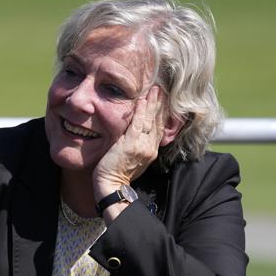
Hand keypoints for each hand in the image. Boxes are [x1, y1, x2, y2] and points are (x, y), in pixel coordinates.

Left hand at [92, 85, 165, 202]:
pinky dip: (141, 111)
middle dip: (160, 105)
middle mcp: (150, 147)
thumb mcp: (134, 161)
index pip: (159, 129)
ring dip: (152, 103)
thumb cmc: (117, 175)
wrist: (111, 186)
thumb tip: (138, 139)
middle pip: (158, 122)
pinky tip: (142, 100)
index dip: (162, 114)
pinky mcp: (131, 143)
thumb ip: (139, 149)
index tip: (164, 102)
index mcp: (151, 151)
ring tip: (155, 89)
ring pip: (150, 120)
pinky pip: (138, 123)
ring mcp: (142, 145)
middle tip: (162, 90)